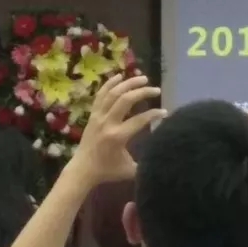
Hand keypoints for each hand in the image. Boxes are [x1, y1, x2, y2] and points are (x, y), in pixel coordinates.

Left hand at [68, 74, 164, 188]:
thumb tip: (164, 159)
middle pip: (126, 100)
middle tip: (156, 90)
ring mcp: (98, 117)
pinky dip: (110, 83)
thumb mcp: (130, 170)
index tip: (165, 112)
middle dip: (142, 92)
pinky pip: (101, 95)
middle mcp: (107, 123)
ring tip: (143, 78)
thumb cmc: (107, 171)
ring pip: (113, 94)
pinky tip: (120, 76)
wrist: (82, 170)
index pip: (140, 120)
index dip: (154, 114)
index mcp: (118, 136)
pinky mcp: (92, 114)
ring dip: (128, 83)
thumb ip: (147, 164)